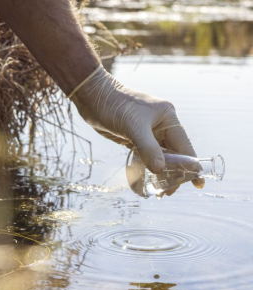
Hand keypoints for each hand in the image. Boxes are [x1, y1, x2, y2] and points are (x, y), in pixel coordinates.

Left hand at [71, 65, 204, 190]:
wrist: (92, 97)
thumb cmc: (115, 105)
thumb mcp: (133, 126)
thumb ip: (148, 148)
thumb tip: (160, 170)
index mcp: (167, 118)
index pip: (184, 146)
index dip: (191, 165)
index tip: (197, 184)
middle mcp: (160, 126)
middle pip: (173, 154)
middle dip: (173, 173)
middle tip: (167, 192)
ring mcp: (147, 133)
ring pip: (159, 156)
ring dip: (160, 173)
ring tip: (159, 192)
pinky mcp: (135, 138)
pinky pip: (145, 156)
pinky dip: (147, 167)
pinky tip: (147, 179)